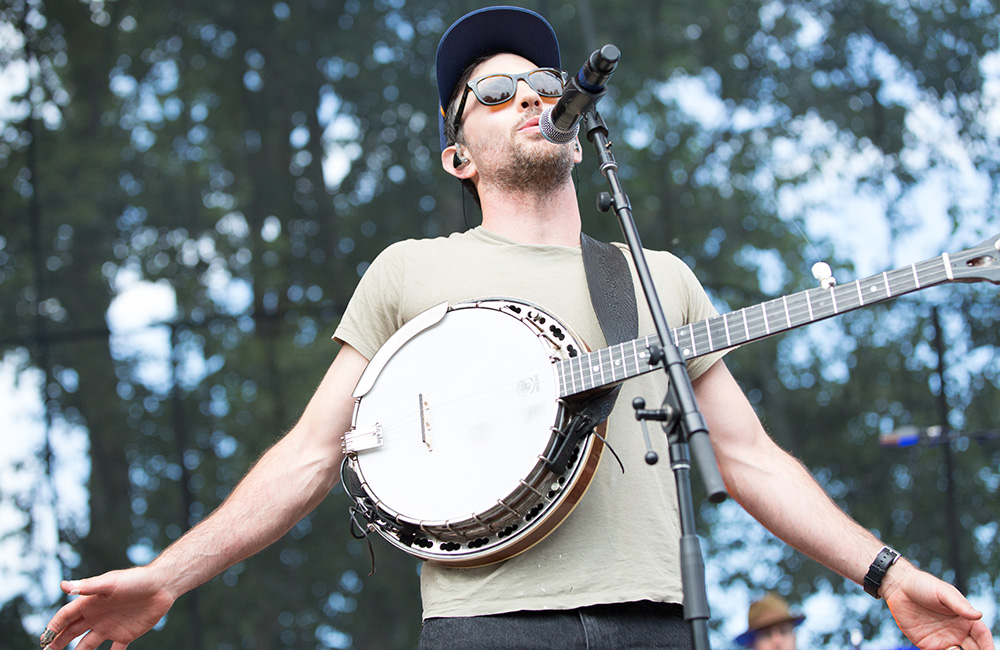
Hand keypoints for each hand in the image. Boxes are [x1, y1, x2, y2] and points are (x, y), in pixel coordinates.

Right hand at [40, 567, 175, 649]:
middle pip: (72, 632)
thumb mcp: (111, 582)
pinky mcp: (125, 635)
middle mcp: (97, 616)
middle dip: (58, 642)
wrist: (162, 585)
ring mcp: (110, 626)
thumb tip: (63, 586)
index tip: (43, 640)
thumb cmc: (136, 580)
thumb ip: (88, 587)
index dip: (53, 627)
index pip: (65, 617)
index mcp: (91, 603)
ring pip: (87, 644)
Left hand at [883, 562, 993, 649]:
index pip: (982, 636)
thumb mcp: (943, 592)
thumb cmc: (923, 585)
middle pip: (973, 649)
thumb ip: (959, 605)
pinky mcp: (926, 644)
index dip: (988, 645)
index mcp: (964, 619)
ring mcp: (942, 639)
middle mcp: (956, 632)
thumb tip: (978, 615)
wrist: (898, 587)